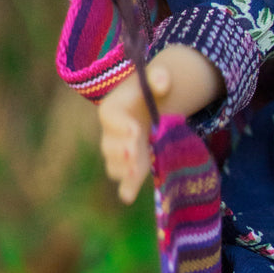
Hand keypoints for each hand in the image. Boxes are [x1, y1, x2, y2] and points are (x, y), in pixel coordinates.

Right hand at [97, 44, 224, 204]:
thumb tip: (163, 80)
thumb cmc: (150, 91)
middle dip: (123, 150)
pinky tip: (129, 196)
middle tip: (135, 151)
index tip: (134, 129)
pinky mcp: (129, 167)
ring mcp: (118, 153)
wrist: (151, 108)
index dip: (121, 125)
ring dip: (125, 169)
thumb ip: (159, 76)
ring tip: (137, 169)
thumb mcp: (156, 79)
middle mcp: (110, 134)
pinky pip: (123, 181)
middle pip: (110, 146)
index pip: (111, 117)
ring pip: (115, 165)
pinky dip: (126, 188)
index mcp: (112, 109)